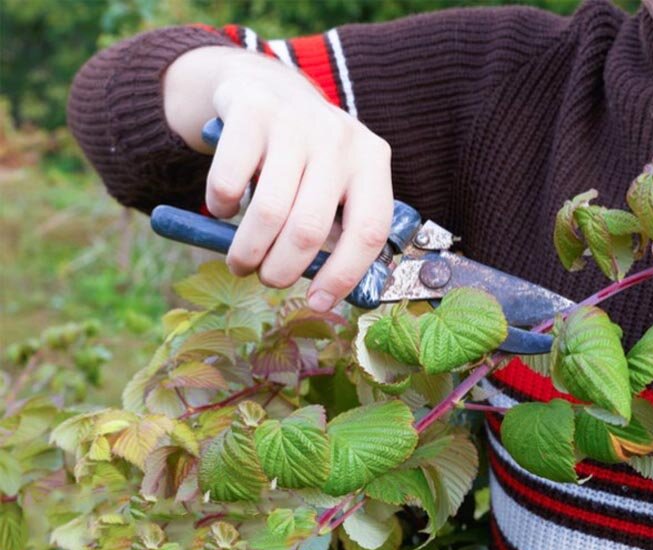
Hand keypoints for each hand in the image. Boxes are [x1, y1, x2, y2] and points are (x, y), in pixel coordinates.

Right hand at [165, 47, 392, 310]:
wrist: (266, 86)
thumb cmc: (306, 157)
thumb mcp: (336, 183)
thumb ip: (338, 227)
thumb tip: (324, 292)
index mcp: (372, 161)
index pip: (369, 230)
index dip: (343, 274)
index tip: (318, 302)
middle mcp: (340, 138)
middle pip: (310, 229)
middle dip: (282, 269)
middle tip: (268, 278)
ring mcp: (297, 121)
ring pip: (269, 212)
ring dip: (247, 251)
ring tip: (241, 261)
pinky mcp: (252, 111)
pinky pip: (230, 183)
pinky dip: (222, 207)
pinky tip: (226, 207)